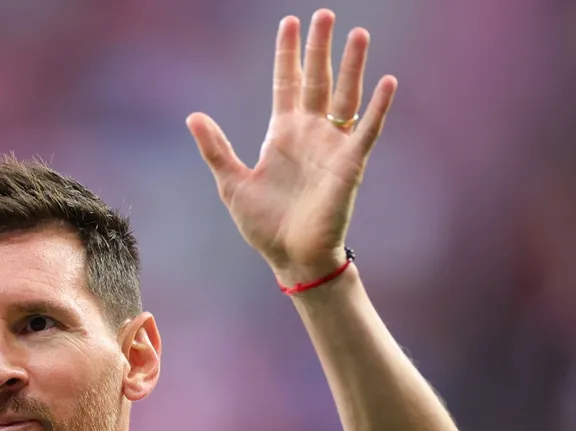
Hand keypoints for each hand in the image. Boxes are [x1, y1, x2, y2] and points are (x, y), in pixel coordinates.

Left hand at [187, 10, 395, 284]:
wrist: (291, 256)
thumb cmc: (264, 223)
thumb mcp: (232, 182)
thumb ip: (216, 148)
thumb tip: (193, 116)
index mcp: (283, 134)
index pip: (287, 83)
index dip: (288, 54)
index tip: (289, 22)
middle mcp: (310, 133)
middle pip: (318, 81)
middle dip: (320, 49)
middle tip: (323, 14)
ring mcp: (332, 146)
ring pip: (346, 97)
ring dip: (353, 66)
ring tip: (358, 34)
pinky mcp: (350, 165)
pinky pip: (367, 130)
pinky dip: (377, 107)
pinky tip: (387, 81)